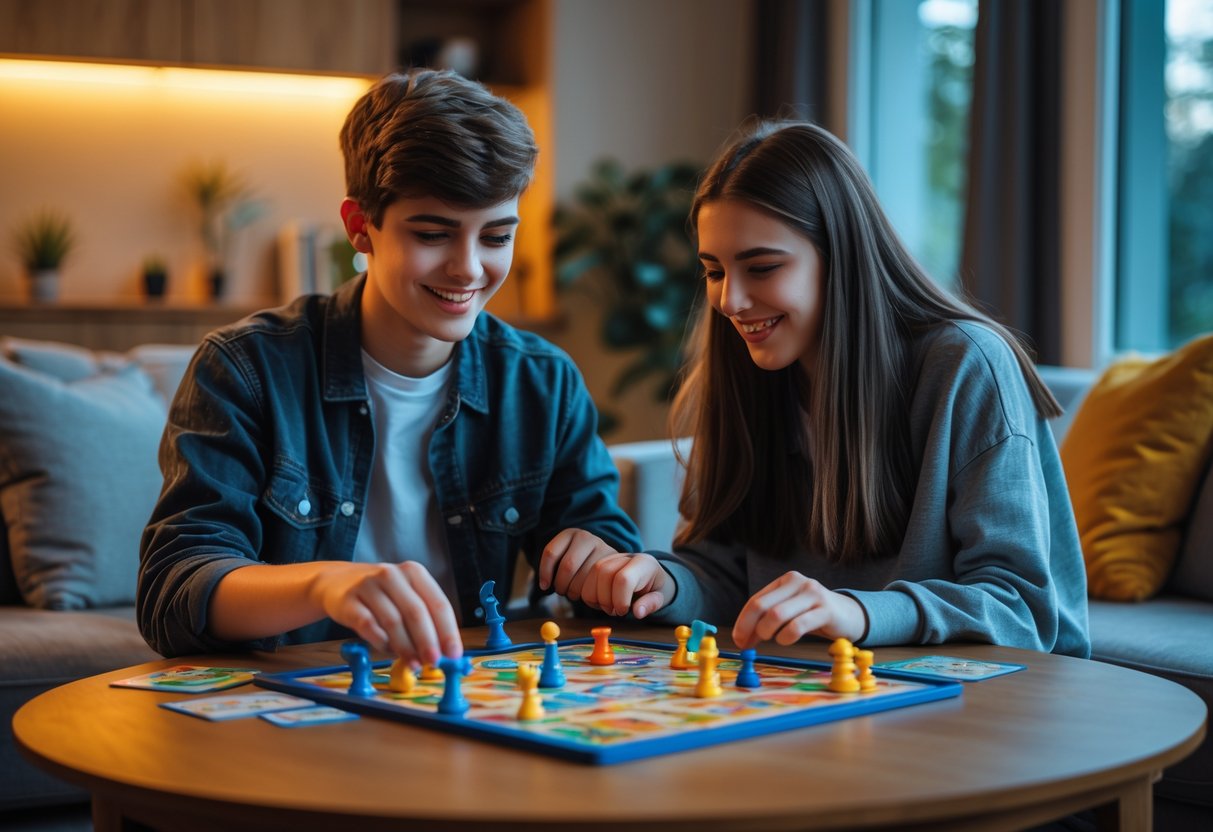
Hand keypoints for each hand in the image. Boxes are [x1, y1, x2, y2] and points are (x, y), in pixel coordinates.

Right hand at [307, 561, 461, 665]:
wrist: (336, 582)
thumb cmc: (381, 594)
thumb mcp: (405, 597)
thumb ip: (424, 620)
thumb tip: (443, 652)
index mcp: (414, 572)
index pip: (438, 603)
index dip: (448, 631)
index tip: (453, 653)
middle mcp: (392, 575)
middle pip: (416, 612)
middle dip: (428, 641)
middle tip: (433, 662)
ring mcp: (368, 585)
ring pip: (393, 620)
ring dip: (406, 647)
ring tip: (413, 664)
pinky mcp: (348, 600)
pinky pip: (367, 625)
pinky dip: (380, 641)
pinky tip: (387, 650)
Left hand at [538, 528, 620, 599]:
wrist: (608, 562)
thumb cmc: (578, 564)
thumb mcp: (564, 557)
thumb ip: (553, 566)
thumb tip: (544, 586)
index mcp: (569, 534)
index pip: (551, 553)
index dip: (544, 572)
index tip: (544, 586)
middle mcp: (585, 537)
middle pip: (567, 566)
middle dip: (561, 584)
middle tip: (561, 591)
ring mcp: (601, 547)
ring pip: (582, 576)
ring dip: (573, 591)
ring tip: (572, 593)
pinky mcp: (612, 562)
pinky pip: (596, 583)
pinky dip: (587, 594)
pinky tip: (586, 595)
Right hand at [578, 552, 674, 618]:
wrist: (650, 575)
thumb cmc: (654, 588)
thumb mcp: (660, 597)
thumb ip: (650, 604)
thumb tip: (638, 612)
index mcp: (643, 563)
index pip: (624, 578)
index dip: (620, 599)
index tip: (624, 611)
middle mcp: (626, 557)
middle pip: (604, 572)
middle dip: (606, 599)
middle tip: (615, 611)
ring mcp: (611, 557)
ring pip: (593, 573)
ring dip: (596, 597)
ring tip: (610, 607)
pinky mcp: (600, 563)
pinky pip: (586, 578)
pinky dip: (590, 595)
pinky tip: (602, 601)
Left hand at [732, 571, 865, 648]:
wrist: (849, 615)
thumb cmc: (814, 615)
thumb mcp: (790, 611)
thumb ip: (768, 619)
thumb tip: (743, 638)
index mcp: (786, 581)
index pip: (756, 600)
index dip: (743, 621)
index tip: (738, 640)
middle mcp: (798, 583)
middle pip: (762, 606)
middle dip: (750, 628)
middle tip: (749, 645)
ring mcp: (813, 594)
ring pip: (777, 615)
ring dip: (768, 632)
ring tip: (774, 639)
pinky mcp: (825, 610)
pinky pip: (797, 626)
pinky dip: (786, 637)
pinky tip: (786, 640)